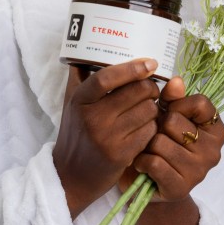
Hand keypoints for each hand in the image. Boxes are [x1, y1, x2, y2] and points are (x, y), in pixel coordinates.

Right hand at [53, 58, 159, 218]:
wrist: (70, 176)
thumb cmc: (76, 132)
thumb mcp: (72, 103)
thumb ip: (81, 76)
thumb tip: (88, 47)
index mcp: (80, 100)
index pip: (107, 78)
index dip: (131, 68)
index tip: (150, 63)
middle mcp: (93, 118)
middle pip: (136, 92)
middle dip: (150, 87)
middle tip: (150, 87)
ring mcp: (107, 138)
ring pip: (148, 110)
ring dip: (153, 107)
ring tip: (146, 107)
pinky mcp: (121, 155)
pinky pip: (149, 131)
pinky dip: (152, 126)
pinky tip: (144, 126)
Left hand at [132, 77, 223, 200]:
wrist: (153, 184)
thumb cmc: (165, 142)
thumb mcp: (171, 115)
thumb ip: (173, 97)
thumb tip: (176, 81)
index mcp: (217, 130)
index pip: (199, 102)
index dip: (178, 104)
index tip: (173, 113)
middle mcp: (213, 151)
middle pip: (174, 121)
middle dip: (159, 126)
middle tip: (159, 136)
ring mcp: (199, 172)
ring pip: (160, 141)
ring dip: (148, 145)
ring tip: (151, 150)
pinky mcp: (180, 188)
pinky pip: (153, 162)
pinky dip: (142, 161)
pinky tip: (144, 164)